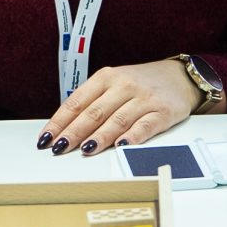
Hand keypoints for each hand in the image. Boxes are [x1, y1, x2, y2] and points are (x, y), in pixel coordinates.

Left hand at [40, 60, 198, 156]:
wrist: (180, 77)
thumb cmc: (141, 84)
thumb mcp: (114, 84)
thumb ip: (92, 102)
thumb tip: (65, 128)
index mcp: (106, 78)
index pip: (76, 102)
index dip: (60, 121)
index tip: (46, 138)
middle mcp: (124, 86)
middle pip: (94, 112)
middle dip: (74, 132)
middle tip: (59, 148)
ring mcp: (144, 99)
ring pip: (117, 119)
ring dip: (100, 136)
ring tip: (86, 149)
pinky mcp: (163, 112)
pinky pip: (145, 126)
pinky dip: (132, 136)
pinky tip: (121, 146)